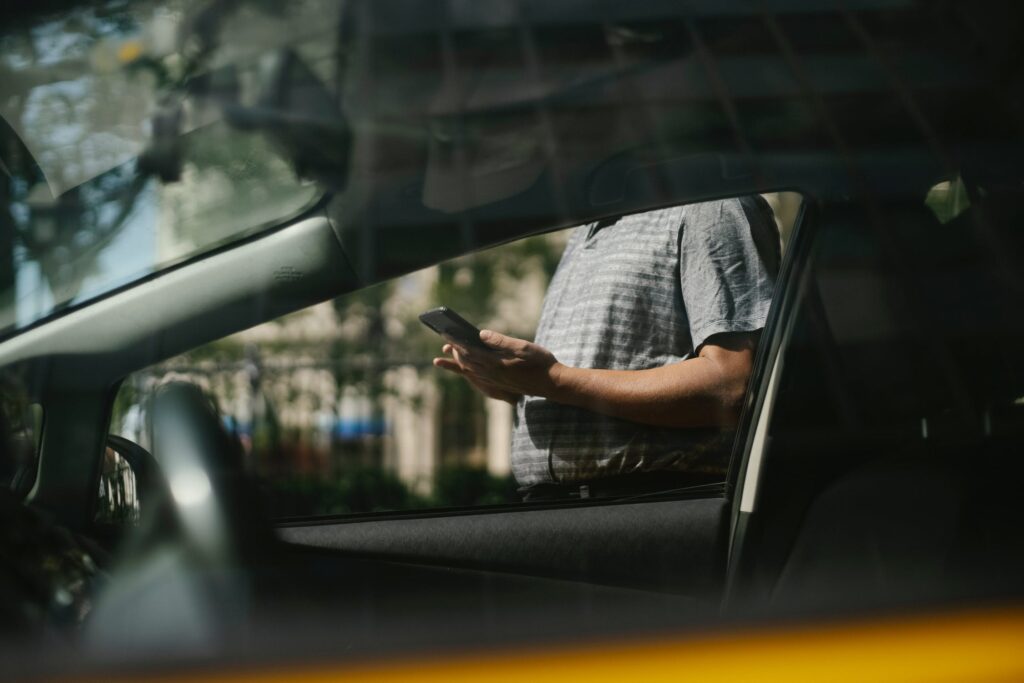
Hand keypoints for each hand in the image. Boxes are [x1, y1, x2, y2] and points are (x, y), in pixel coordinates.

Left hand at [432, 330, 564, 402]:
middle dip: (454, 351)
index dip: (457, 343)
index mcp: (497, 363)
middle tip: (445, 341)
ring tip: (445, 356)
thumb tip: (481, 334)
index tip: (447, 334)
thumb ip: (501, 341)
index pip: (470, 351)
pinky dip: (467, 372)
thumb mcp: (524, 346)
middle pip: (466, 362)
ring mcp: (495, 381)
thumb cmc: (541, 362)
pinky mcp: (499, 385)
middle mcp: (492, 374)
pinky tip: (466, 367)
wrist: (552, 383)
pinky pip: (477, 378)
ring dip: (456, 363)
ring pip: (470, 371)